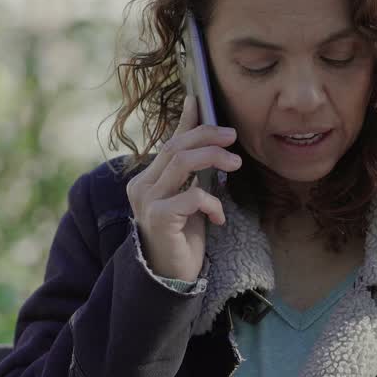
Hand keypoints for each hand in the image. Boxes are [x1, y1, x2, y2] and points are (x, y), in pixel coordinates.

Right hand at [126, 93, 241, 282]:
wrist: (171, 277)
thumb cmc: (183, 236)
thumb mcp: (190, 195)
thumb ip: (194, 169)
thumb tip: (205, 143)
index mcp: (146, 178)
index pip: (170, 142)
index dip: (187, 121)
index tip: (201, 99)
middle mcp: (141, 186)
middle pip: (176, 147)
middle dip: (208, 137)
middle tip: (233, 138)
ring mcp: (147, 202)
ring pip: (181, 163)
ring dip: (213, 158)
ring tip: (235, 164)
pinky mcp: (159, 219)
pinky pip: (191, 197)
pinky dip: (211, 202)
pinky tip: (219, 216)